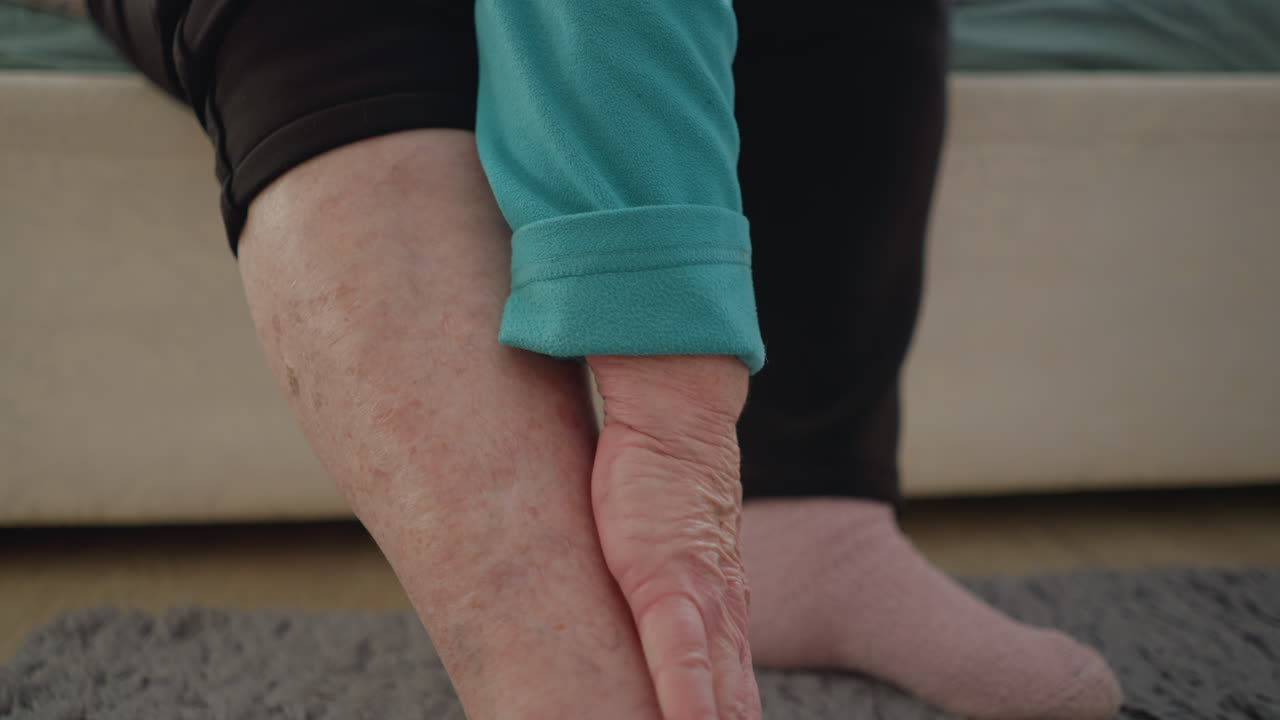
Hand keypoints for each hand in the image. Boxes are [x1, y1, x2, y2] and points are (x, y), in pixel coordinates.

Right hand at [587, 355, 760, 719]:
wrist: (676, 422)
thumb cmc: (660, 491)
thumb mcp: (663, 566)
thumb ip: (668, 612)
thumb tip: (657, 633)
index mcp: (722, 626)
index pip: (733, 710)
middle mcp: (723, 624)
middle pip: (734, 717)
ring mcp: (700, 603)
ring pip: (715, 699)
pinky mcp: (668, 577)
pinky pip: (683, 650)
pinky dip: (687, 695)